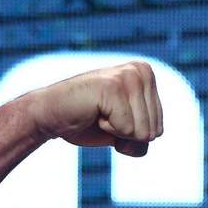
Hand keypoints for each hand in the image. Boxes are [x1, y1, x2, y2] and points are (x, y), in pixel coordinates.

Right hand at [23, 61, 163, 156]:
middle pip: (153, 131)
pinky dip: (108, 130)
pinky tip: (93, 112)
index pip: (158, 129)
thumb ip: (146, 133)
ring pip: (142, 132)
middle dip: (126, 135)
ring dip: (117, 132)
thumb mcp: (126, 132)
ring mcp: (128, 76)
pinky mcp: (113, 87)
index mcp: (147, 76)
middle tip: (102, 116)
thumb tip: (151, 136)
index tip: (111, 118)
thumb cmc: (87, 123)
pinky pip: (127, 129)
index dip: (132, 135)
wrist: (50, 116)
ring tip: (98, 112)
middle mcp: (141, 71)